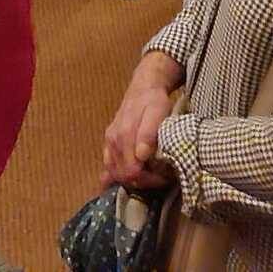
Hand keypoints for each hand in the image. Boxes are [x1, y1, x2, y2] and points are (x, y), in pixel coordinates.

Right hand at [102, 52, 182, 188]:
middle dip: (143, 182)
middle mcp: (113, 141)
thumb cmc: (153, 101)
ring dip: (132, 180)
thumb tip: (141, 155)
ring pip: (114, 172)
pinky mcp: (108, 142)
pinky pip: (107, 164)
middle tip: (161, 178)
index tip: (165, 177)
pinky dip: (111, 177)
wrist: (143, 88)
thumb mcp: (157, 112)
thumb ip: (149, 132)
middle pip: (123, 175)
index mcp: (124, 136)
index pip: (132, 171)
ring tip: (150, 177)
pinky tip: (114, 185)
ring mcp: (109, 142)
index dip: (150, 179)